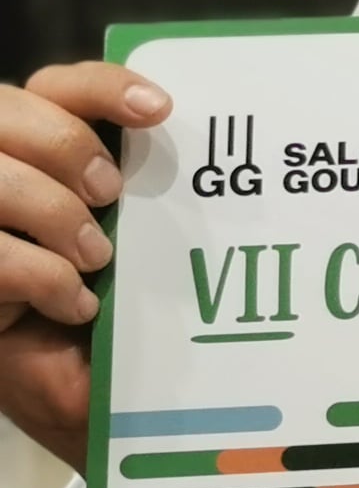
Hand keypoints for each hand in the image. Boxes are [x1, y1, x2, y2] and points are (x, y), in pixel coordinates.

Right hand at [0, 63, 166, 473]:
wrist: (87, 401)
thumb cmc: (118, 317)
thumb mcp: (139, 249)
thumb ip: (147, 193)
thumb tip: (210, 149)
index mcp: (38, 153)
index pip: (56, 88)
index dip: (101, 85)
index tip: (159, 109)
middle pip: (5, 110)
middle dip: (65, 146)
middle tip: (111, 195)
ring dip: (51, 213)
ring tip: (96, 259)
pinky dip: (38, 275)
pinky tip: (73, 305)